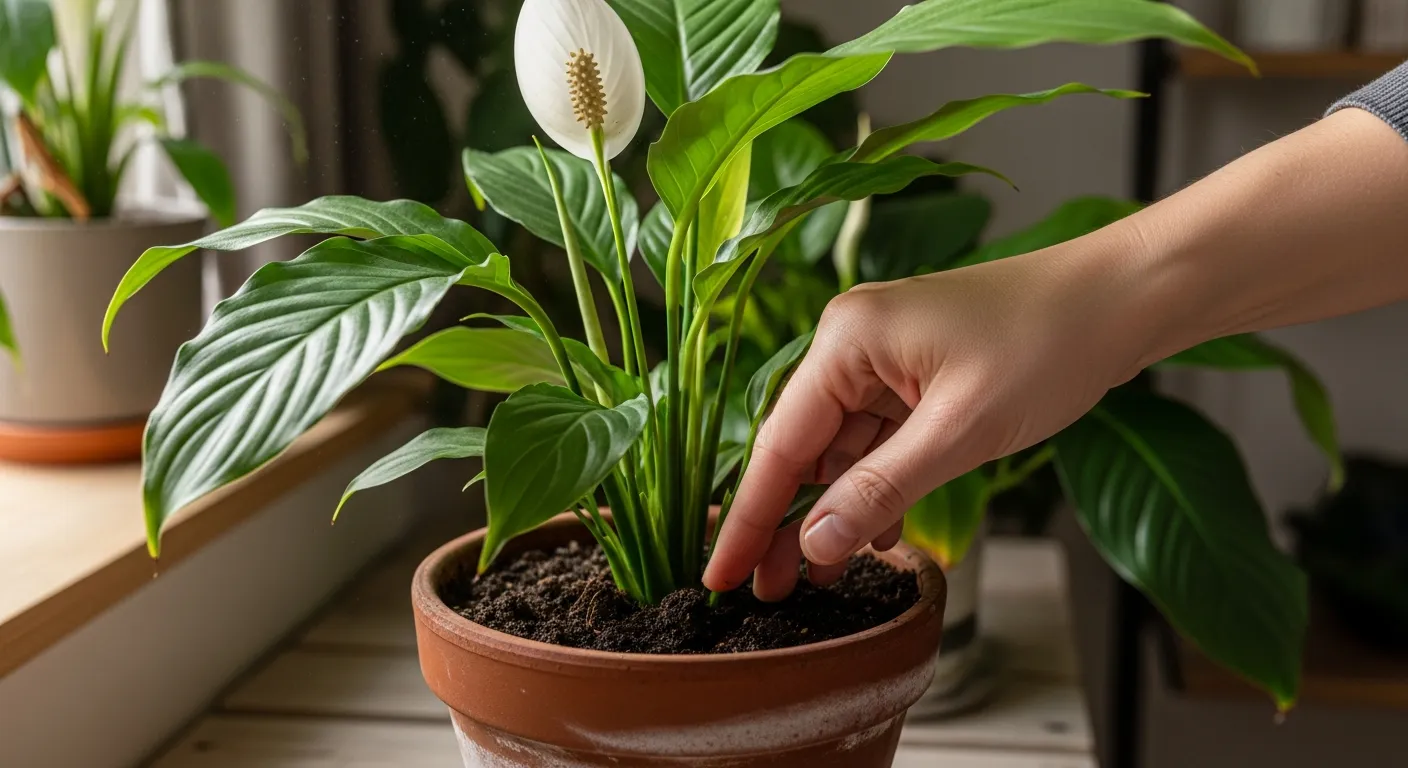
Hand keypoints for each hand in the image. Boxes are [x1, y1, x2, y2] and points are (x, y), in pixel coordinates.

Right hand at [703, 232, 1155, 599]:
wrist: (1122, 298)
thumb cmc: (1048, 345)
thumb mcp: (959, 433)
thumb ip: (880, 490)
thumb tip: (814, 543)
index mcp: (846, 340)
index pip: (779, 444)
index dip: (746, 516)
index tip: (717, 576)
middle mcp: (851, 342)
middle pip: (802, 447)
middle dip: (787, 520)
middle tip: (766, 594)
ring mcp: (884, 356)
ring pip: (841, 449)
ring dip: (836, 508)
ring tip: (819, 576)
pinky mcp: (915, 372)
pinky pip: (879, 439)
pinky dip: (878, 485)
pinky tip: (881, 533)